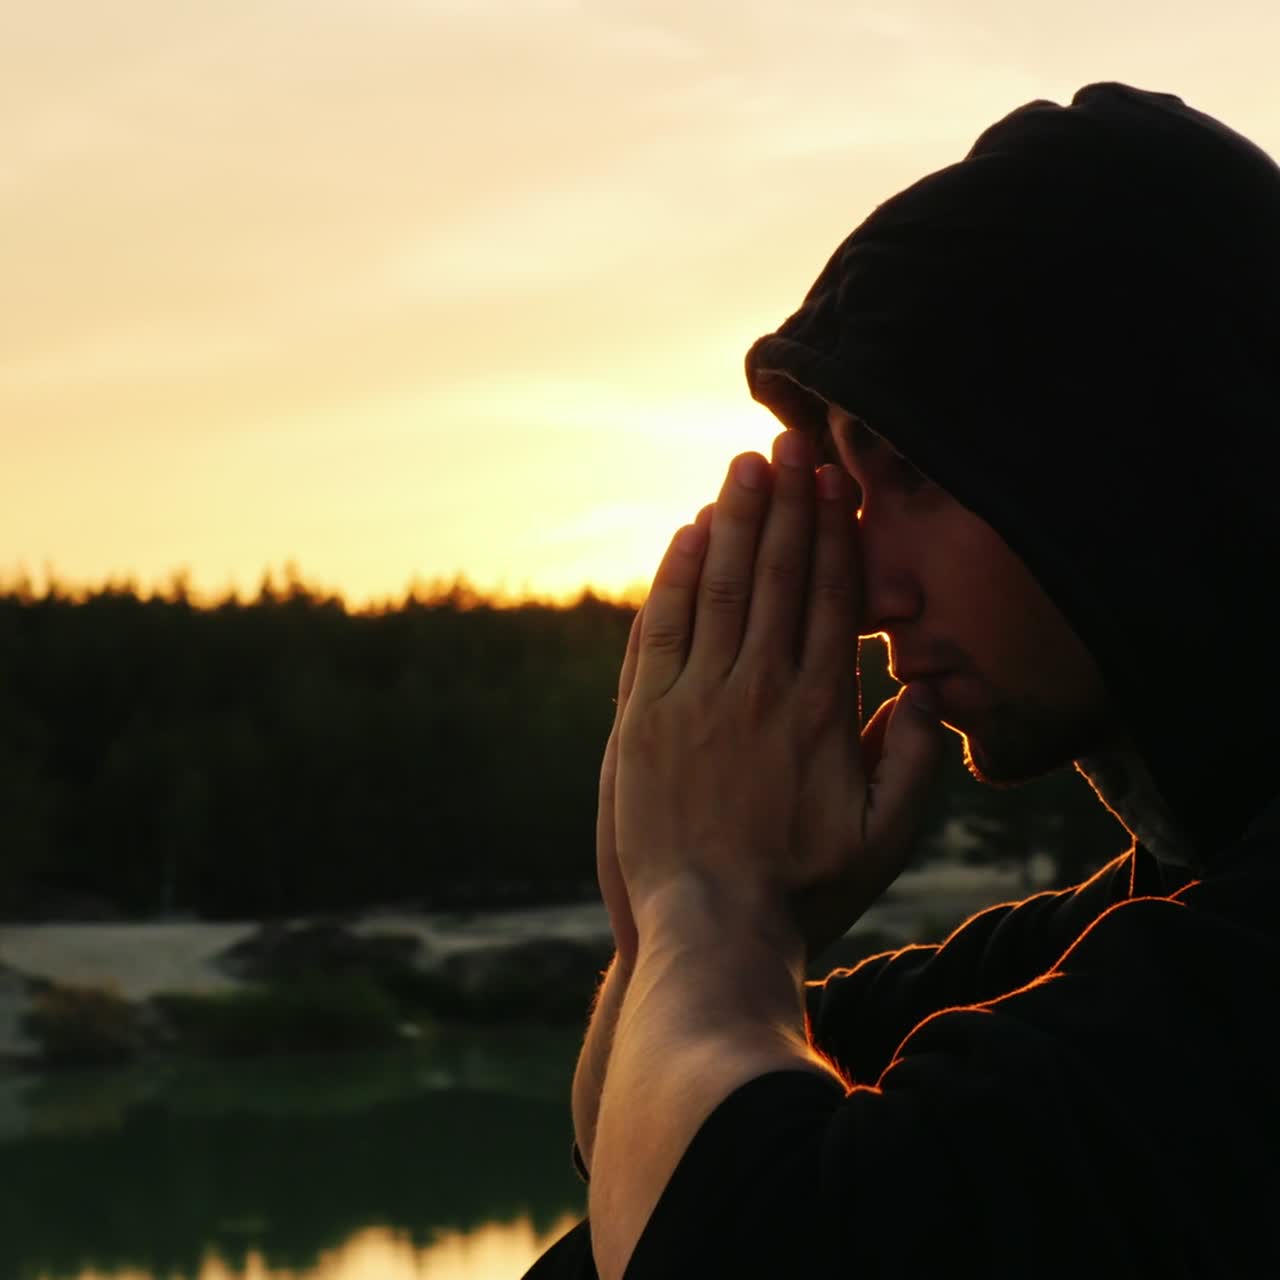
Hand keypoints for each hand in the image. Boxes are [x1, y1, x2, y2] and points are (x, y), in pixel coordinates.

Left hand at [614, 430, 942, 959]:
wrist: (710, 932)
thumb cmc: (803, 891)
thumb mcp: (883, 838)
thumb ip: (912, 761)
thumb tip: (921, 690)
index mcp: (819, 711)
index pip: (828, 599)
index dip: (832, 535)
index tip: (835, 484)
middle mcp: (758, 690)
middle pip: (775, 577)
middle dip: (785, 505)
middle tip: (789, 443)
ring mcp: (695, 700)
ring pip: (717, 588)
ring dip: (732, 521)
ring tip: (743, 466)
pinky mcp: (642, 719)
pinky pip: (660, 629)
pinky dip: (673, 577)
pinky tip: (685, 535)